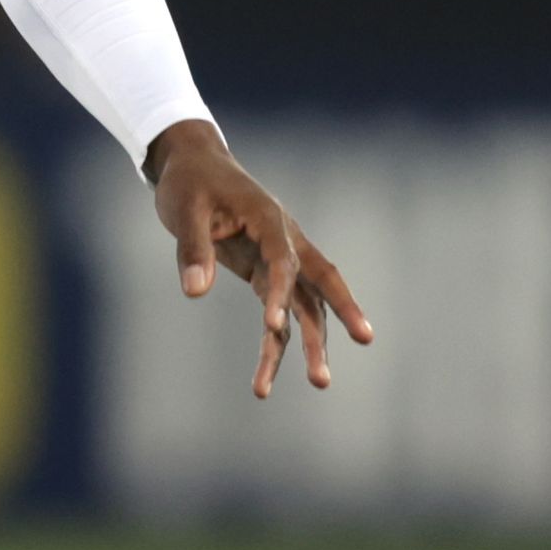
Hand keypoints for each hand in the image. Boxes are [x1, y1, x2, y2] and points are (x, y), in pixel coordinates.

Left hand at [148, 122, 374, 400]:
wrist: (192, 165)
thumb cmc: (190, 183)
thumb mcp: (185, 210)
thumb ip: (193, 250)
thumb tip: (195, 292)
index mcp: (269, 219)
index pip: (283, 260)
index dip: (281, 293)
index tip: (272, 325)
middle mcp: (285, 240)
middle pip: (322, 281)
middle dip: (343, 313)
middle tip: (365, 340)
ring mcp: (279, 258)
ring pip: (306, 305)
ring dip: (312, 343)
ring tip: (320, 384)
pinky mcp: (265, 272)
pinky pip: (281, 312)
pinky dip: (277, 342)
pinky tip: (264, 381)